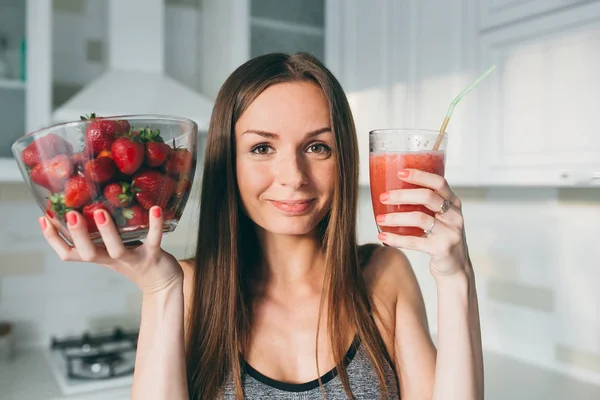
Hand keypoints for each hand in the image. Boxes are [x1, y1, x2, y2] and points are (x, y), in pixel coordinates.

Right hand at [38, 206, 182, 293]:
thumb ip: (99, 232)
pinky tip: (156, 209)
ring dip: (108, 231)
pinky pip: (153, 240)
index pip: (69, 253)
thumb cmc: (134, 258)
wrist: (162, 282)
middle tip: (70, 215)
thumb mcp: (112, 247)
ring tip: (100, 212)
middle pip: (88, 253)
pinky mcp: (154, 255)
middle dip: (78, 235)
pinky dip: (155, 225)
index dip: (54, 240)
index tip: (43, 219)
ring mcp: (133, 258)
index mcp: (99, 256)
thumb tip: (84, 202)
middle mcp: (112, 259)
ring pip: (117, 249)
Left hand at [375, 169, 470, 277]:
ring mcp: (450, 233)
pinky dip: (396, 239)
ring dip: (395, 218)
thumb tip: (391, 190)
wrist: (455, 269)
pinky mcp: (443, 249)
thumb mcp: (440, 218)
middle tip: (383, 197)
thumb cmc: (441, 238)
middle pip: (428, 197)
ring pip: (419, 218)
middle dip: (402, 195)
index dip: (420, 175)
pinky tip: (383, 237)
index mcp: (454, 203)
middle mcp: (455, 216)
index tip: (400, 173)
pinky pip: (415, 241)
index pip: (439, 182)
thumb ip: (425, 206)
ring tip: (379, 219)